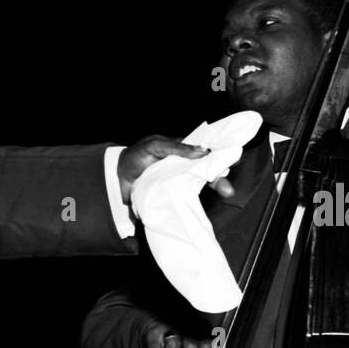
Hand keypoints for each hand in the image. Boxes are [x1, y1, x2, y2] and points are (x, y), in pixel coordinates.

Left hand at [117, 135, 234, 205]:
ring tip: (226, 192)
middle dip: (220, 176)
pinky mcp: (172, 194)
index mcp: (181, 149)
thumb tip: (202, 151)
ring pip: (201, 183)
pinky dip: (198, 199)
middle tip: (229, 185)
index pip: (205, 149)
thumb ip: (177, 147)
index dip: (220, 153)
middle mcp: (183, 165)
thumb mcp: (155, 146)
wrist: (116, 179)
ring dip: (215, 186)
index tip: (233, 156)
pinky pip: (188, 196)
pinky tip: (207, 201)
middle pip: (207, 169)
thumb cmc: (135, 157)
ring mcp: (179, 180)